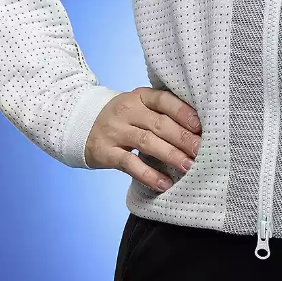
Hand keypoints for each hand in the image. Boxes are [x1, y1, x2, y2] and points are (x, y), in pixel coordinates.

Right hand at [84, 87, 201, 190]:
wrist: (80, 123)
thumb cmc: (122, 117)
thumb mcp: (138, 106)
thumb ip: (161, 113)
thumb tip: (196, 130)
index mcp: (140, 97)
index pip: (164, 100)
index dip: (183, 112)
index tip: (200, 126)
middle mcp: (128, 111)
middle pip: (159, 124)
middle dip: (183, 138)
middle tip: (200, 150)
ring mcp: (115, 132)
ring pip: (147, 142)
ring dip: (170, 155)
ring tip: (188, 166)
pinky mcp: (106, 152)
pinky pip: (130, 164)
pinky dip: (149, 175)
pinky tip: (164, 183)